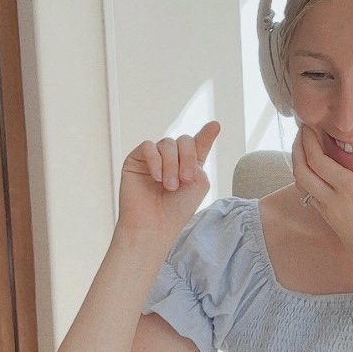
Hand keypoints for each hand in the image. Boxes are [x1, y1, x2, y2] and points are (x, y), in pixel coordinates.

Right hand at [117, 120, 220, 241]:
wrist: (154, 226)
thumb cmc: (176, 210)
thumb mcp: (198, 184)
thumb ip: (198, 160)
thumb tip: (190, 140)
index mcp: (189, 165)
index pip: (198, 145)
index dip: (206, 135)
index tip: (216, 125)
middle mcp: (171, 159)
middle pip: (184, 141)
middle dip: (188, 158)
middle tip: (186, 180)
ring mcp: (153, 158)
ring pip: (167, 144)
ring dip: (172, 165)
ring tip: (170, 186)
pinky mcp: (136, 159)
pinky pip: (149, 147)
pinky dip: (155, 160)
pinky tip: (157, 178)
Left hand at [292, 124, 352, 278]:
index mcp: (348, 190)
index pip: (317, 160)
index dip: (308, 140)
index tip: (309, 124)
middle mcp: (332, 201)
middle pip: (301, 170)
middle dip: (298, 148)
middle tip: (303, 131)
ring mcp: (328, 212)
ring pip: (301, 185)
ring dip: (298, 164)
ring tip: (305, 147)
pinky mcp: (329, 221)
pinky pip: (309, 195)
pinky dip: (306, 179)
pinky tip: (316, 171)